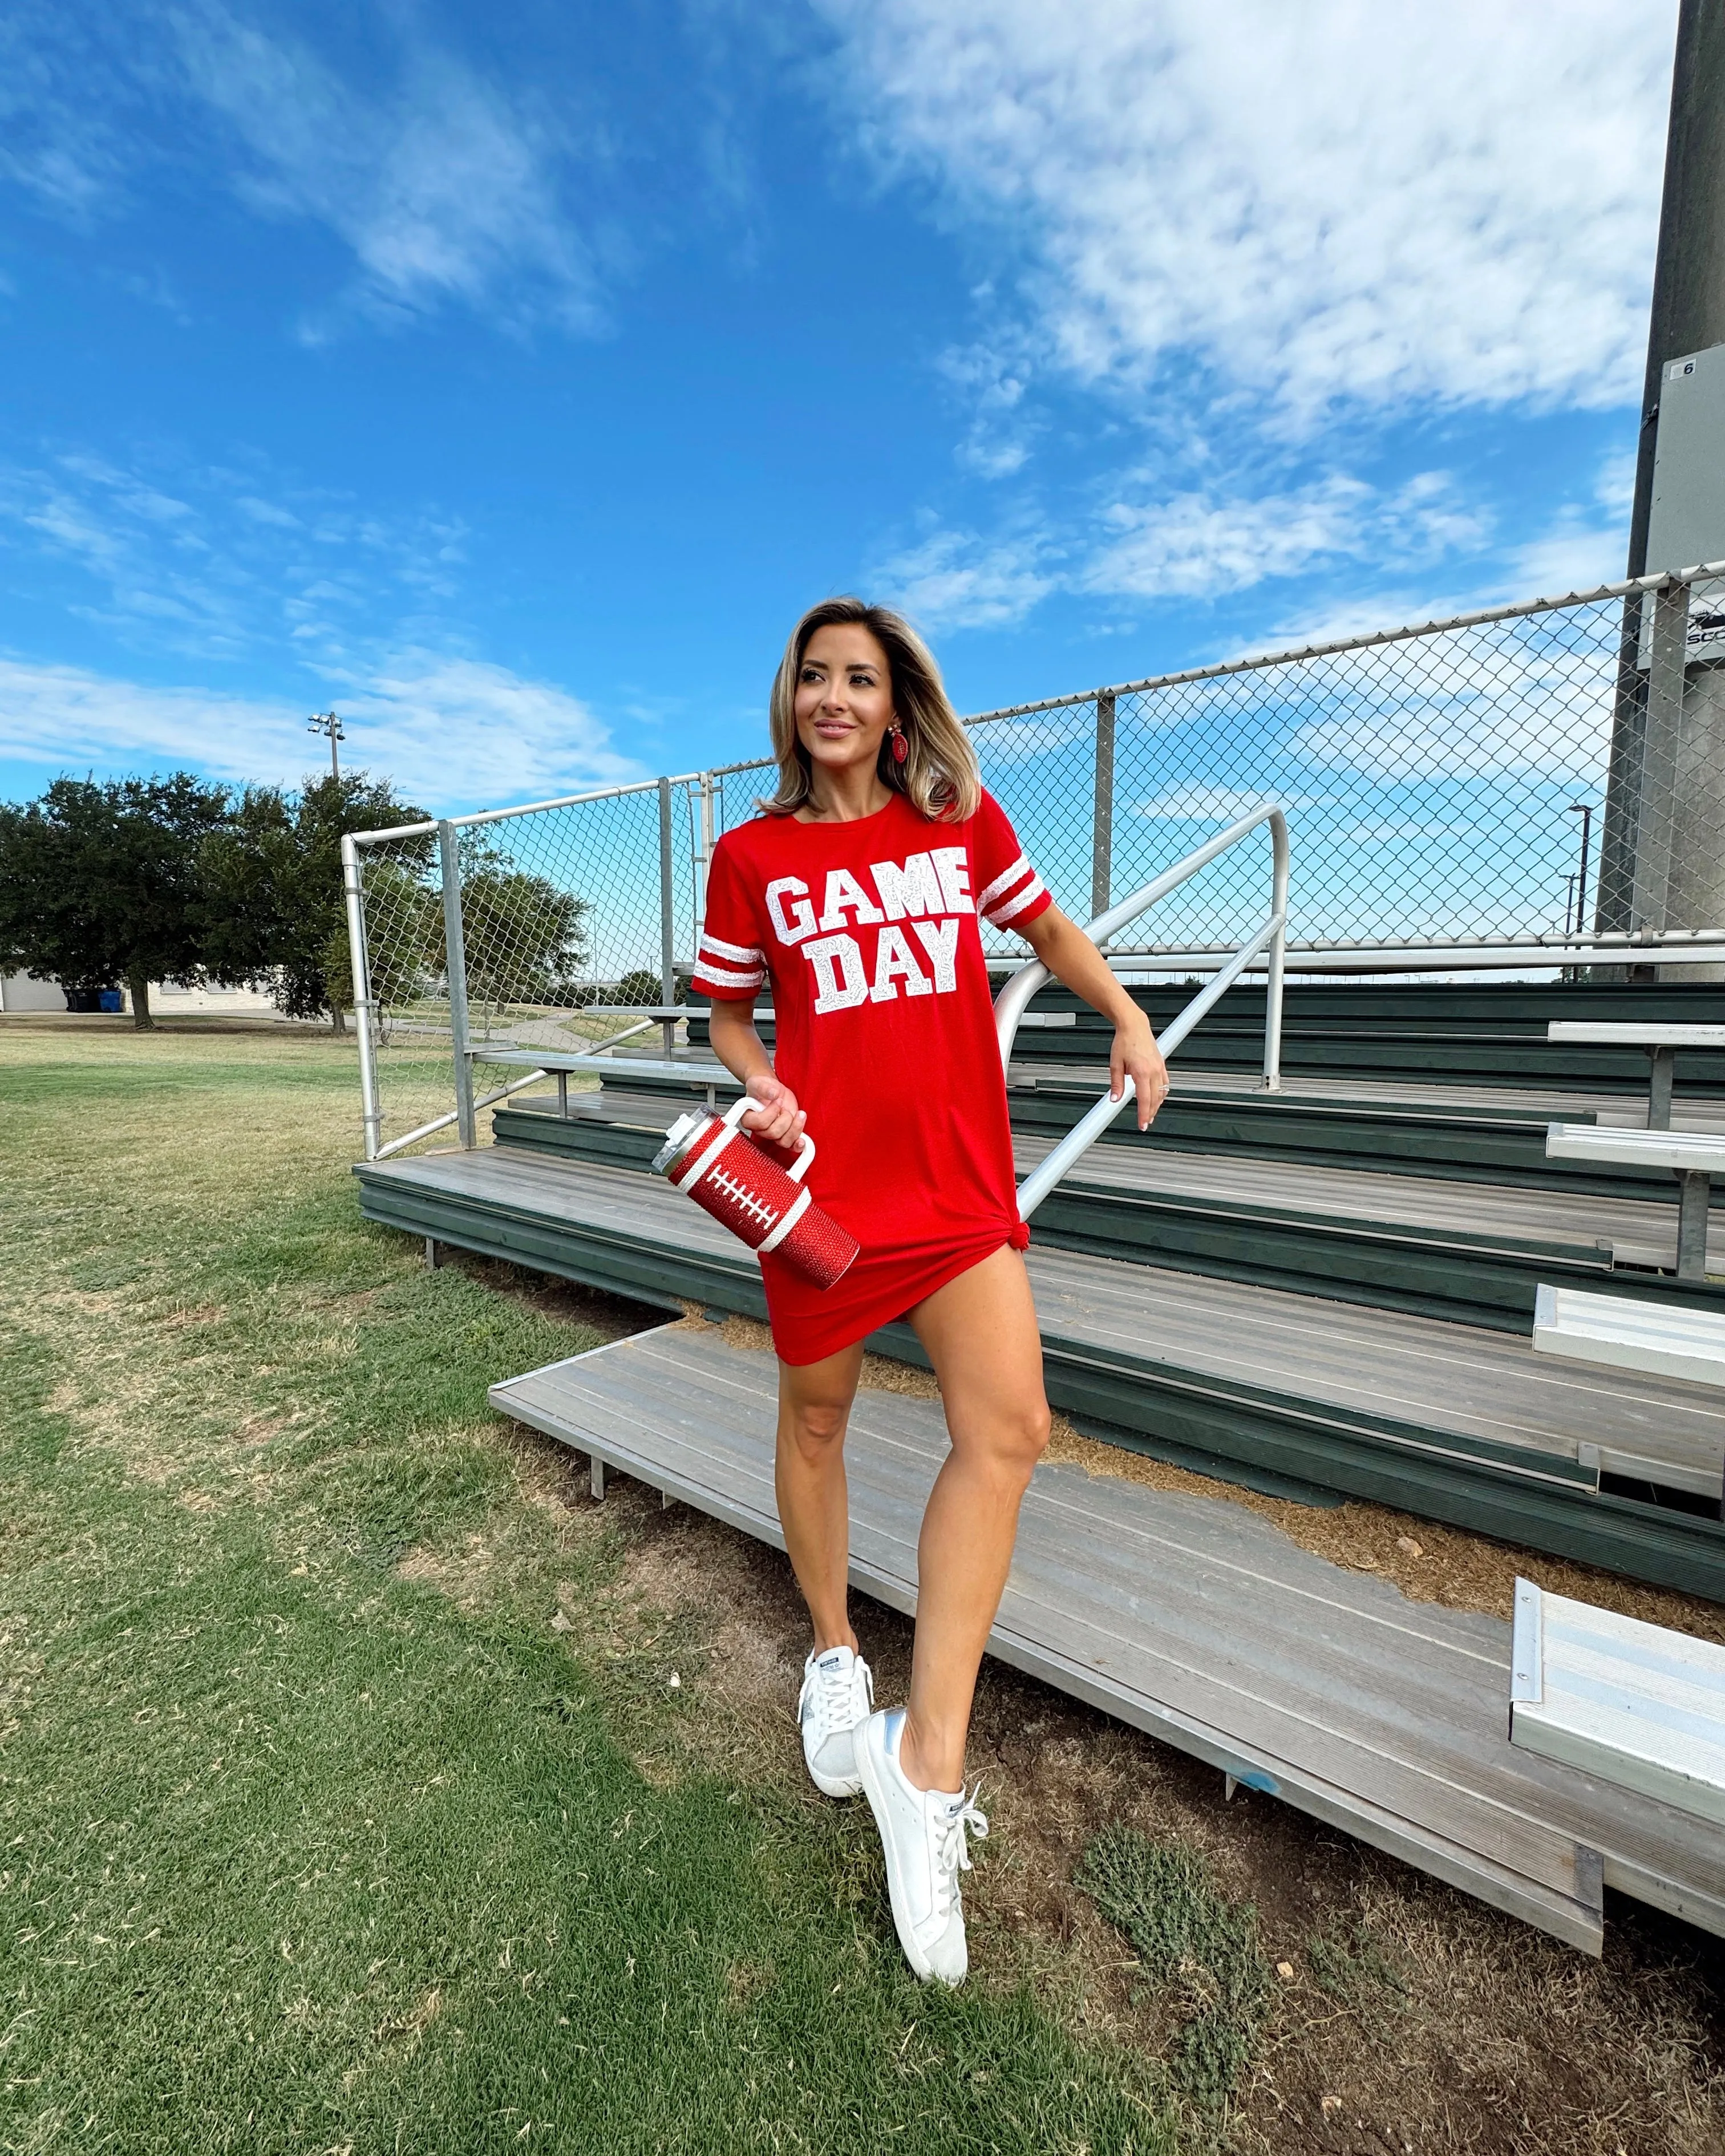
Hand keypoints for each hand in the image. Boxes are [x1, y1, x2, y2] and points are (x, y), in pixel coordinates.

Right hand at [741, 1070, 806, 1149]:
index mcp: (749, 1118)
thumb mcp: (759, 1082)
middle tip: (784, 1106)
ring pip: (783, 1141)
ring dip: (795, 1127)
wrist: (772, 1089)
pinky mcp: (785, 1134)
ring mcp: (773, 1133)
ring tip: (798, 1114)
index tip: (777, 1101)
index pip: (760, 1123)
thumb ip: (764, 1088)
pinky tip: (803, 1139)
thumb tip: (773, 1093)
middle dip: (784, 1118)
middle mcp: (760, 1129)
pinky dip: (798, 1145)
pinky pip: (791, 1146)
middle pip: (773, 1133)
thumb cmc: (762, 1088)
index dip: (771, 1113)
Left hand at [1111, 1012, 1168, 1130]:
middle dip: (1150, 1113)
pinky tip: (1158, 1097)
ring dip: (1157, 1104)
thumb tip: (1114, 1098)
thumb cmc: (1124, 1041)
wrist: (1134, 1026)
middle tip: (1145, 1123)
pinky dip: (1162, 1093)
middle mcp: (1153, 1070)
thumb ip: (1116, 1084)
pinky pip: (1165, 1083)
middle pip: (1155, 1099)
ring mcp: (1159, 1067)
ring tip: (1150, 1113)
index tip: (1142, 1125)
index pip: (1145, 1100)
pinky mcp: (1161, 1064)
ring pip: (1162, 1092)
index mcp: (1142, 1072)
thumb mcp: (1115, 1064)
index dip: (1144, 1115)